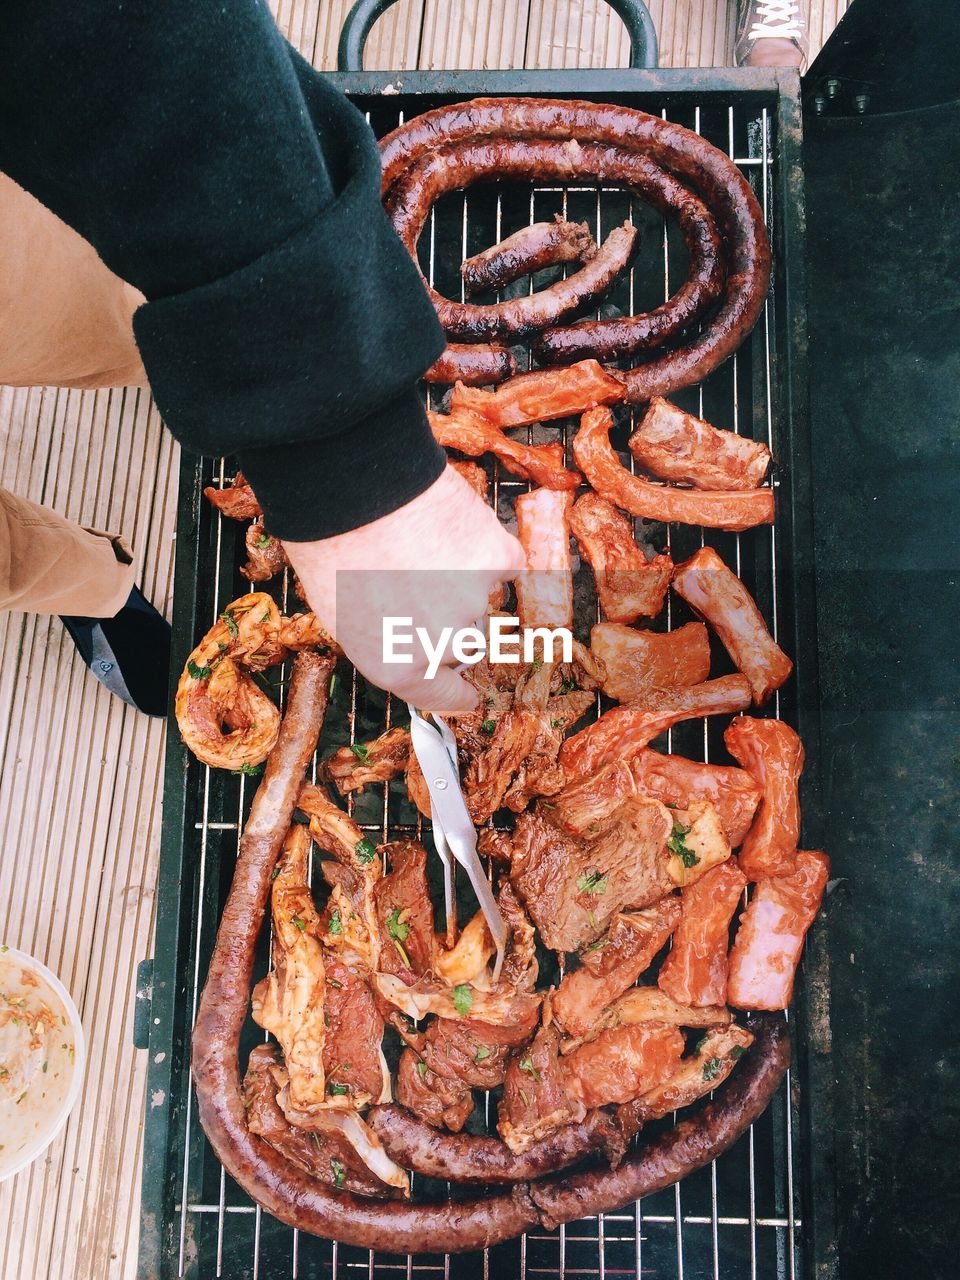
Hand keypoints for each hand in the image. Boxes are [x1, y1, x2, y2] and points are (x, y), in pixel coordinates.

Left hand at [283, 466, 524, 714]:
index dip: (456, 694)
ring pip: (481, 599)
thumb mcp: (343, 617)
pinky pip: (503, 562)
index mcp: (399, 668)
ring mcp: (474, 603)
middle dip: (447, 619)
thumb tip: (412, 641)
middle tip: (419, 581)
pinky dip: (484, 548)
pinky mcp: (498, 560)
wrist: (349, 487)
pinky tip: (451, 528)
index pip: (442, 697)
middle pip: (463, 642)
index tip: (467, 693)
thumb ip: (389, 642)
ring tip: (423, 544)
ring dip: (462, 579)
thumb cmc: (331, 546)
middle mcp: (443, 645)